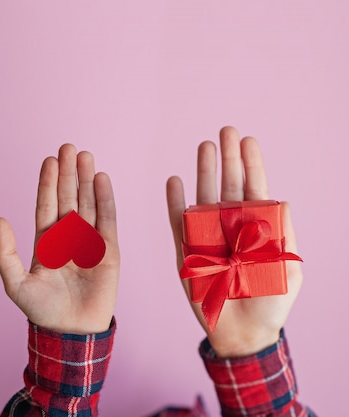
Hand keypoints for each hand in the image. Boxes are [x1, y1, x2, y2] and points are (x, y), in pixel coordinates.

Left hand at [0, 144, 118, 334]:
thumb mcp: (15, 282)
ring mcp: (89, 241)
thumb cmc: (42, 310)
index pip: (46, 205)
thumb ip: (4, 252)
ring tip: (85, 156)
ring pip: (88, 203)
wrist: (72, 331)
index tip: (50, 160)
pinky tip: (101, 179)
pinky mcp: (108, 250)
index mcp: (46, 241)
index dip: (48, 182)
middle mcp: (68, 237)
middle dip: (68, 173)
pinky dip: (105, 199)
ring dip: (86, 180)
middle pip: (68, 197)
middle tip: (68, 147)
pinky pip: (107, 219)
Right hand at [166, 126, 302, 356]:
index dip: (251, 163)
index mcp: (256, 228)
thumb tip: (282, 200)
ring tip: (204, 145)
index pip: (254, 187)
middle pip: (228, 184)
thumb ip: (285, 236)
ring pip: (203, 195)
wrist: (242, 332)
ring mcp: (207, 235)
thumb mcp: (288, 269)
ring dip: (203, 170)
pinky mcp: (186, 249)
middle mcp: (230, 225)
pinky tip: (175, 180)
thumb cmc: (270, 303)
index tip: (248, 140)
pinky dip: (175, 201)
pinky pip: (178, 221)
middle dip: (227, 157)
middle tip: (226, 130)